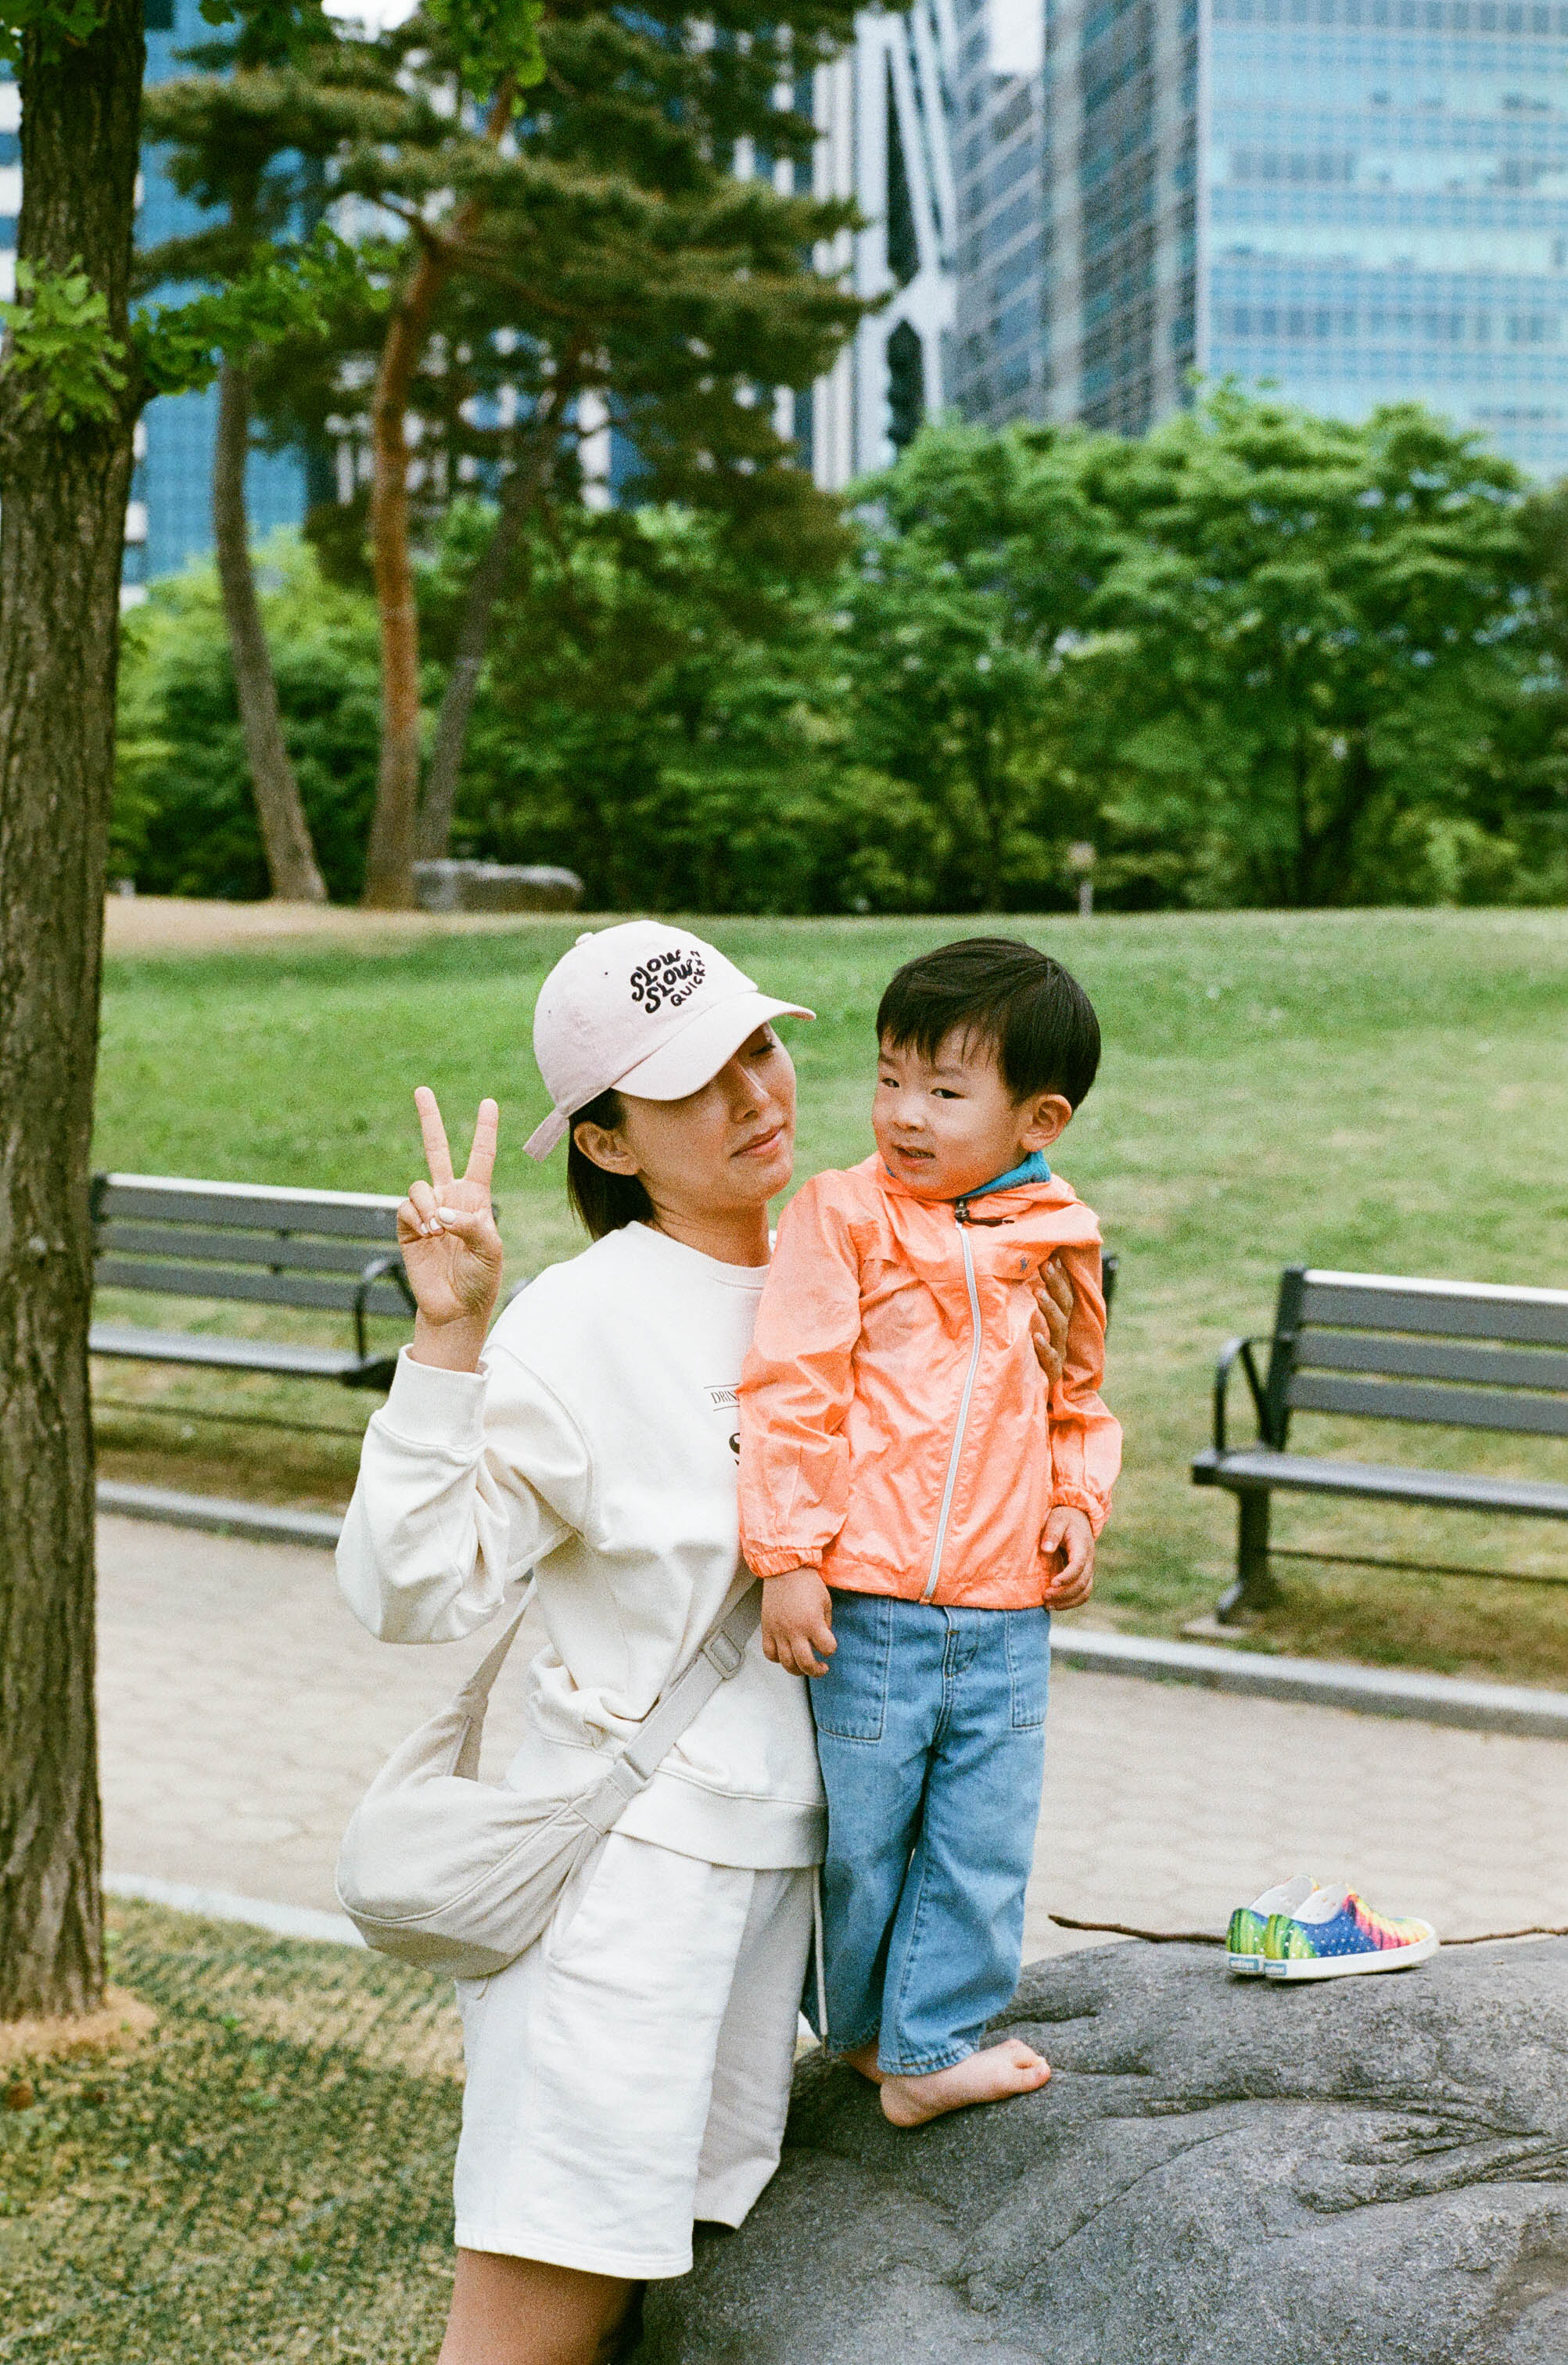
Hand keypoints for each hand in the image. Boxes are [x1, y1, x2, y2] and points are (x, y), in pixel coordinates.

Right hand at [401, 1087, 504, 1359]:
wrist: (457, 1307)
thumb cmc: (481, 1278)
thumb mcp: (490, 1249)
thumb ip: (472, 1225)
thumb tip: (441, 1213)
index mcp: (476, 1197)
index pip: (480, 1156)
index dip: (484, 1130)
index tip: (489, 1102)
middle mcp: (450, 1198)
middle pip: (437, 1150)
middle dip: (430, 1120)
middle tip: (422, 1090)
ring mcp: (427, 1211)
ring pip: (419, 1185)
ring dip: (428, 1205)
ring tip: (438, 1230)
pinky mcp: (407, 1227)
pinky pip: (406, 1207)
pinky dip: (417, 1217)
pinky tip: (427, 1234)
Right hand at [760, 1566, 835, 1677]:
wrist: (785, 1570)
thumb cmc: (807, 1583)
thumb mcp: (826, 1603)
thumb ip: (825, 1624)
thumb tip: (821, 1641)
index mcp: (813, 1623)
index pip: (827, 1649)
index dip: (830, 1649)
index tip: (829, 1645)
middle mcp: (795, 1630)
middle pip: (805, 1664)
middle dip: (816, 1671)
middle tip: (821, 1668)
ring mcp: (779, 1631)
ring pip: (786, 1663)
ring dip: (797, 1669)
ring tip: (803, 1666)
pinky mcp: (767, 1629)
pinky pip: (769, 1653)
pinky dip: (777, 1659)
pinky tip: (785, 1655)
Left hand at [1031, 1257, 1072, 1387]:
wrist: (1027, 1396)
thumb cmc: (1024, 1356)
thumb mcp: (1026, 1329)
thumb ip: (1027, 1308)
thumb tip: (1016, 1278)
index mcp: (1057, 1322)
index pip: (1065, 1295)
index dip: (1061, 1277)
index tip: (1053, 1256)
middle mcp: (1060, 1335)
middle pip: (1064, 1306)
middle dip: (1056, 1284)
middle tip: (1045, 1265)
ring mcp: (1058, 1353)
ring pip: (1059, 1327)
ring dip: (1049, 1308)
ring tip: (1038, 1292)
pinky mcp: (1050, 1373)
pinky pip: (1050, 1359)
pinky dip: (1044, 1347)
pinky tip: (1034, 1336)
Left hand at [1040, 1508, 1094, 1608]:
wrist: (1077, 1518)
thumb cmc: (1064, 1518)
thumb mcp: (1057, 1519)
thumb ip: (1052, 1533)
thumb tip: (1046, 1549)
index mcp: (1082, 1547)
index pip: (1078, 1566)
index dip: (1067, 1577)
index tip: (1052, 1583)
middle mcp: (1089, 1560)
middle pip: (1081, 1583)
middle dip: (1063, 1592)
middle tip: (1044, 1595)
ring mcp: (1088, 1569)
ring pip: (1084, 1592)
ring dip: (1067, 1601)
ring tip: (1048, 1604)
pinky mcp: (1084, 1575)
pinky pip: (1083, 1594)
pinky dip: (1071, 1602)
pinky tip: (1055, 1604)